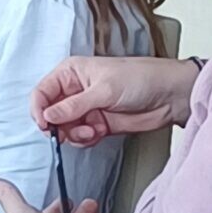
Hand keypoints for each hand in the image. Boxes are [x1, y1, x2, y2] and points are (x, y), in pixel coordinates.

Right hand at [30, 56, 198, 145]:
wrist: (171, 96)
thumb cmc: (141, 78)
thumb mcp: (104, 90)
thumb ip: (74, 106)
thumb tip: (48, 115)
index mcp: (71, 73)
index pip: (42, 92)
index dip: (39, 109)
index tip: (45, 124)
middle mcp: (75, 91)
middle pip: (51, 113)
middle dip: (59, 125)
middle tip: (68, 131)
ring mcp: (86, 108)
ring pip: (66, 127)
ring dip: (75, 133)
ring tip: (92, 130)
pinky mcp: (98, 124)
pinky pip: (81, 136)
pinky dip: (87, 138)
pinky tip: (99, 132)